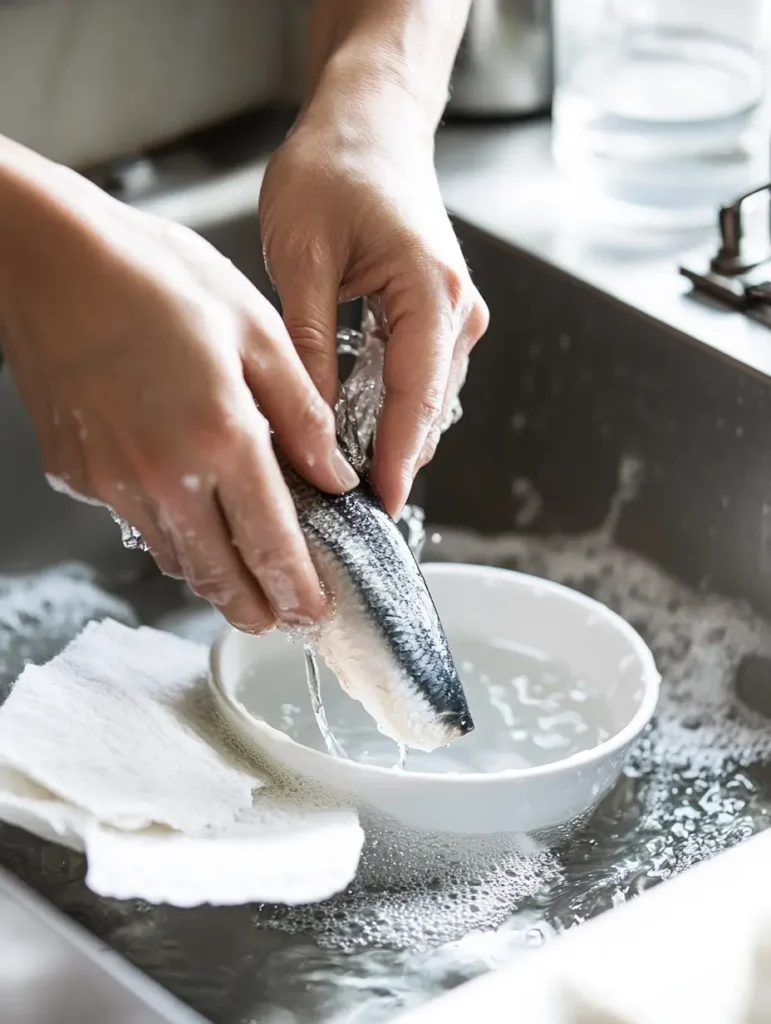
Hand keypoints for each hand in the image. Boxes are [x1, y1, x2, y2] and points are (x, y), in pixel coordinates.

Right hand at [0, 147, 358, 632]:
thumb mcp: (257, 331)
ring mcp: (113, 481)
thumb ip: (303, 415)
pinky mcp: (76, 474)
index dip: (298, 589)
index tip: (313, 611)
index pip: (273, 543)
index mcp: (222, 437)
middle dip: (255, 607)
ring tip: (240, 579)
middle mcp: (164, 475)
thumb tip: (334, 476)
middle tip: (279, 620)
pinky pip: (133, 521)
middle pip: (219, 574)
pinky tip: (184, 511)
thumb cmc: (153, 276)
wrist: (48, 257)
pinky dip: (166, 531)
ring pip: (174, 557)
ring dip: (212, 576)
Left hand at [259, 87, 488, 515]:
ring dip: (388, 437)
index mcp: (430, 291)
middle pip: (427, 409)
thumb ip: (311, 346)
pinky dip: (389, 409)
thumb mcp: (302, 258)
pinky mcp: (441, 316)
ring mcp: (455, 313)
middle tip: (338, 504)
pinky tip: (353, 430)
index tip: (378, 509)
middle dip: (389, 459)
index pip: (416, 397)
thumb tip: (313, 424)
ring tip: (339, 477)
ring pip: (425, 400)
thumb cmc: (333, 170)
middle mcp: (457, 308)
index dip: (396, 460)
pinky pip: (420, 379)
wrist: (369, 122)